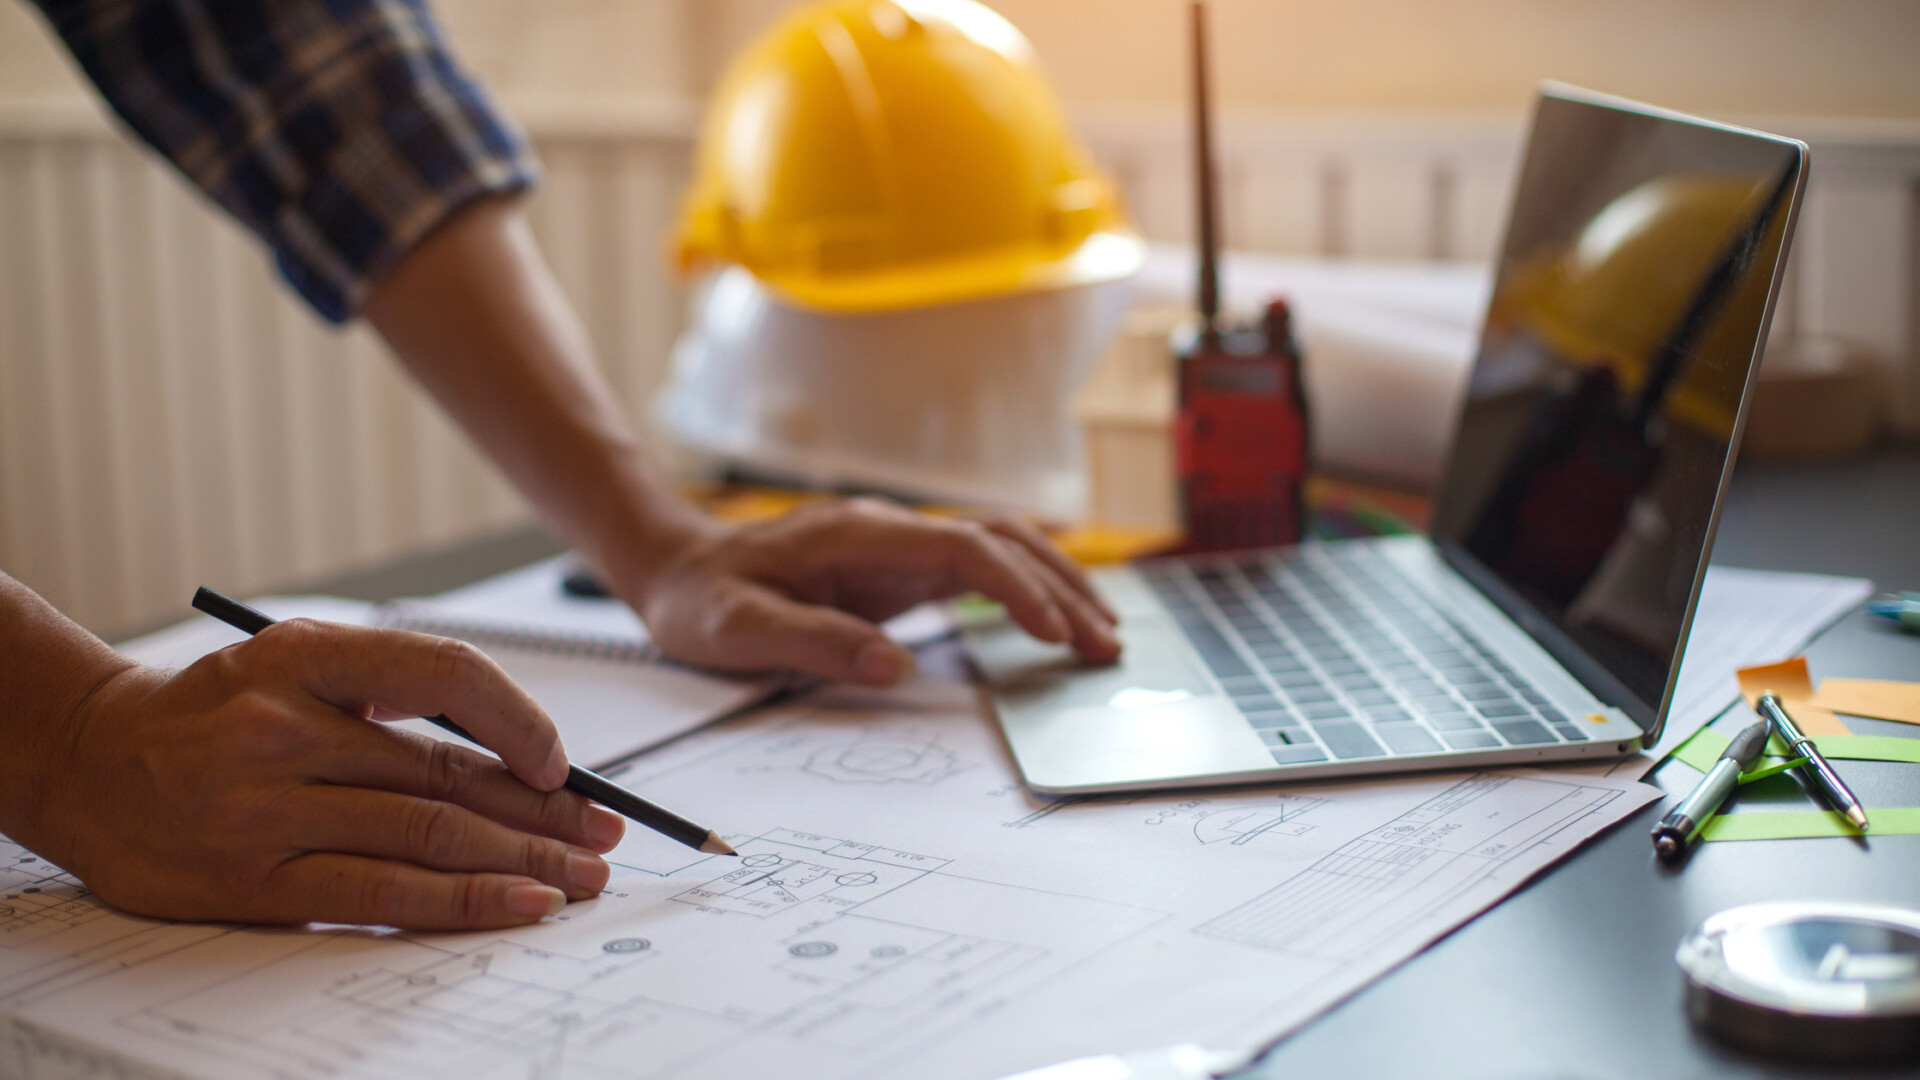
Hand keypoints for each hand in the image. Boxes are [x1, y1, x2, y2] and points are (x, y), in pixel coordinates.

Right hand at [24, 620, 624, 929]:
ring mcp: (267, 809)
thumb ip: (391, 692)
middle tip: (607, 833)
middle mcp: (286, 728)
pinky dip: (462, 902)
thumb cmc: (215, 712)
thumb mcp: (294, 662)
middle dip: (544, 811)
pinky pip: (381, 894)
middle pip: (449, 773)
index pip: (445, 674)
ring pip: (428, 835)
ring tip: (581, 876)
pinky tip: (519, 904)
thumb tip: (519, 751)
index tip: (561, 763)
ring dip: (522, 861)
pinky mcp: (255, 881)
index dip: (520, 720)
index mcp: (305, 656)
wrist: (87, 760)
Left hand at [635, 498, 1121, 684]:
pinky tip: (1057, 621)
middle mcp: (889, 528)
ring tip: (1102, 634)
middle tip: (1106, 645)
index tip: (1053, 632)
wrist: (679, 568)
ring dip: (1056, 585)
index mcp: (857, 534)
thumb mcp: (738, 629)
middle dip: (1061, 588)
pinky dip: (1028, 590)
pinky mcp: (901, 566)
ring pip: (1000, 547)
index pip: (961, 548)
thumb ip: (813, 641)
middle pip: (1000, 540)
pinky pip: (980, 568)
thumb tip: (894, 665)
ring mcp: (899, 544)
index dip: (1016, 587)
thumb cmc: (702, 599)